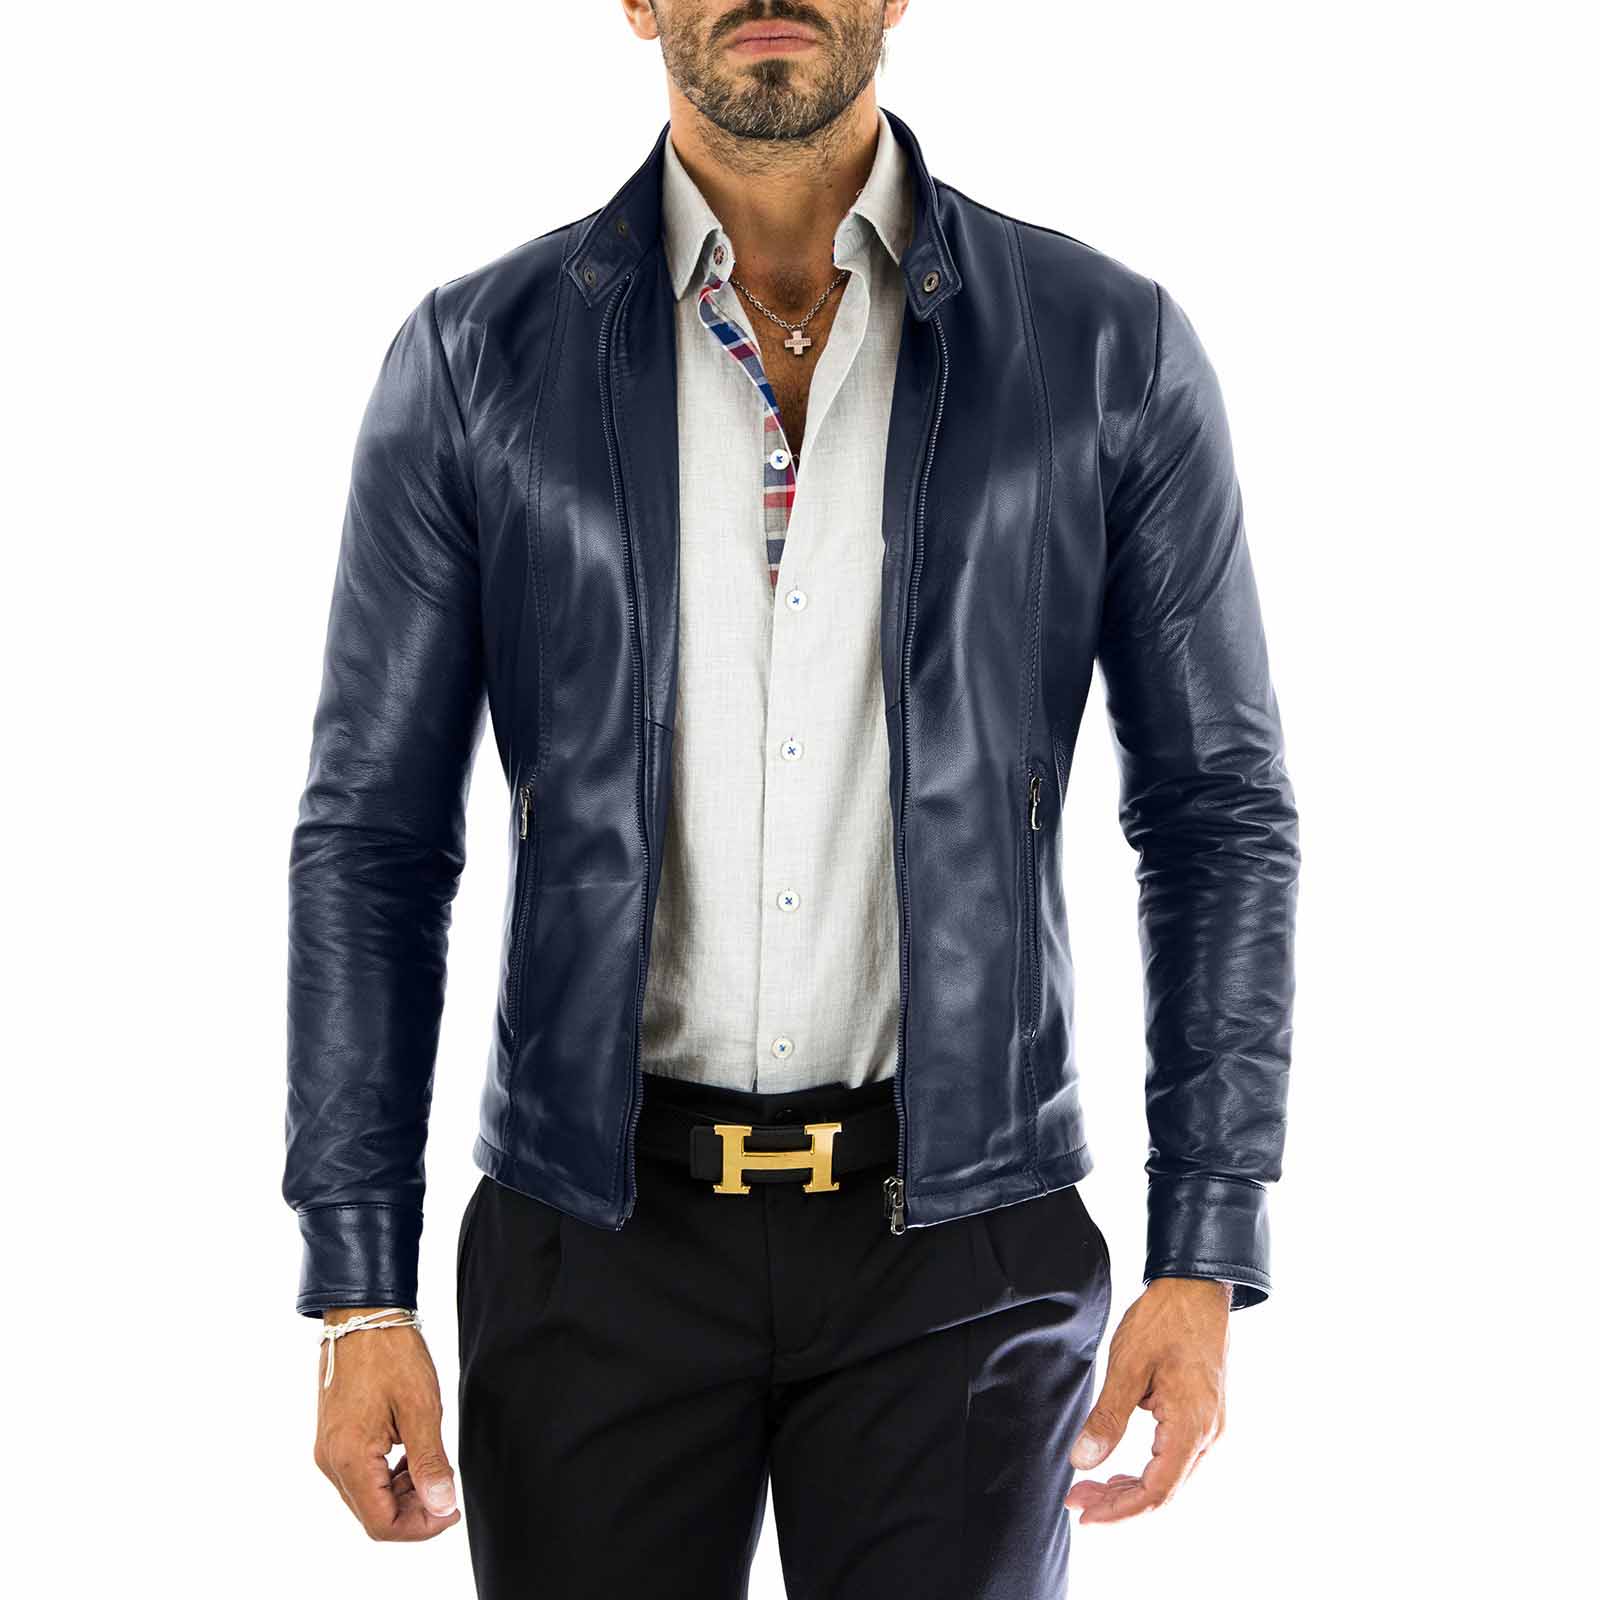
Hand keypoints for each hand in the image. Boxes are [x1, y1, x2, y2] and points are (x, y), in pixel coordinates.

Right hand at [313, 1307, 460, 1540]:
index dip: (420, 1527)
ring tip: (434, 1468)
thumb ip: (430, 1463)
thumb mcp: (421, 1408)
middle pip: (373, 1514)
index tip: (451, 1510)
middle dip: (414, 1511)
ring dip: (403, 1493)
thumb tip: (441, 1506)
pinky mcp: (335, 1436)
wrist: (362, 1312)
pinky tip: (413, 1454)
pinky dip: (390, 1475)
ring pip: (367, 1496)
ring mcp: (329, 1448)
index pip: (381, 1524)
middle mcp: (331, 1460)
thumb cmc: (391, 1353)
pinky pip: (361, 1473)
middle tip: (448, 1489)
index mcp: (348, 1458)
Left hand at [1064, 1276, 1229, 1523]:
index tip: (1082, 1513)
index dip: (1118, 1510)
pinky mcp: (1203, 1418)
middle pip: (1163, 1492)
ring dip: (1129, 1488)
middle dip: (1117, 1502)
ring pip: (1169, 1479)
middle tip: (1075, 1498)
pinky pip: (1174, 1459)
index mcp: (1192, 1427)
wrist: (1197, 1288)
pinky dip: (1144, 1471)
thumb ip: (1107, 1418)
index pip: (1156, 1493)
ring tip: (1090, 1488)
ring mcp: (1209, 1428)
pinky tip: (1117, 1469)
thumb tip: (1083, 1462)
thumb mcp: (1128, 1366)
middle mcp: (1208, 1435)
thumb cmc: (1165, 1320)